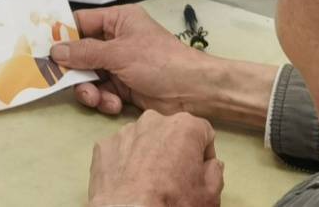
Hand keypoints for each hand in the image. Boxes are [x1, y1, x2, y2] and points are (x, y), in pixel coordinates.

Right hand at [52, 5, 275, 127]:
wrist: (193, 92)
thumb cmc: (160, 62)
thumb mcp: (119, 53)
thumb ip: (84, 52)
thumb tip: (55, 50)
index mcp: (118, 21)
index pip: (81, 22)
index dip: (63, 35)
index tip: (45, 49)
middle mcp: (117, 40)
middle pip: (81, 53)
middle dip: (76, 71)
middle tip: (65, 82)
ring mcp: (120, 65)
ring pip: (89, 76)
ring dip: (91, 90)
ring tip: (99, 98)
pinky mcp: (124, 87)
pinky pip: (102, 92)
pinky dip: (104, 100)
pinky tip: (114, 105)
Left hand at [87, 110, 222, 206]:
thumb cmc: (173, 203)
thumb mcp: (209, 193)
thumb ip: (215, 172)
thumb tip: (211, 164)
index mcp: (185, 126)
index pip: (203, 132)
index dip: (204, 153)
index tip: (199, 171)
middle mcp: (154, 120)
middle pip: (171, 132)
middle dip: (174, 150)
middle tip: (173, 178)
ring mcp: (125, 131)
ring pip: (144, 139)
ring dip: (148, 154)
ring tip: (148, 181)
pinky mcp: (104, 146)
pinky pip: (120, 150)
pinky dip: (125, 162)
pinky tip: (128, 182)